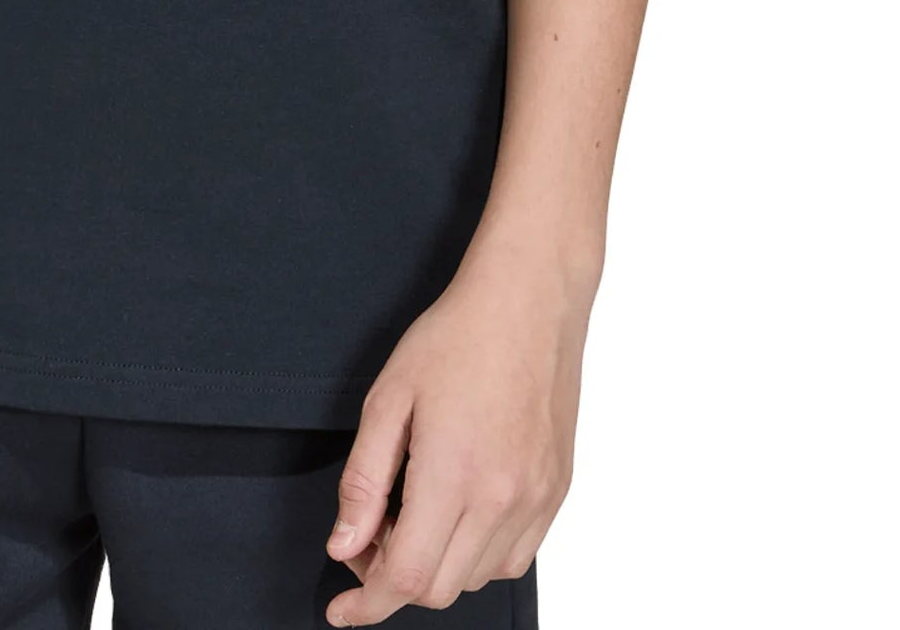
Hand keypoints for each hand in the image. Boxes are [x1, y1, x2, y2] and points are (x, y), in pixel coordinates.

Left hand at [325, 255, 591, 622]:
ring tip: (415, 508)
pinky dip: (479, 553)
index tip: (341, 611)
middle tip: (371, 531)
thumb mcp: (388, 399)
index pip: (407, 578)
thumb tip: (344, 547)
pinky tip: (458, 508)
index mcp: (455, 476)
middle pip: (440, 588)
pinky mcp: (557, 491)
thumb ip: (364, 482)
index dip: (366, 604)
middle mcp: (504, 499)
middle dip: (393, 576)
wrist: (528, 300)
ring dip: (438, 565)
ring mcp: (537, 499)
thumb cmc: (455, 337)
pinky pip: (515, 557)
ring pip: (477, 578)